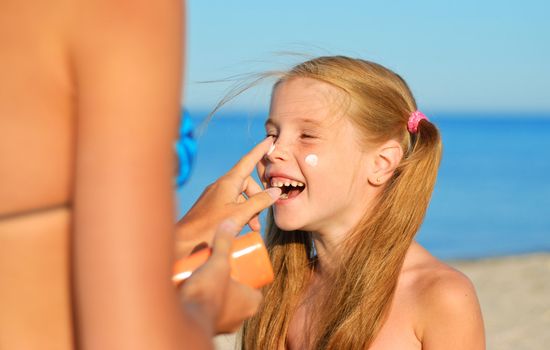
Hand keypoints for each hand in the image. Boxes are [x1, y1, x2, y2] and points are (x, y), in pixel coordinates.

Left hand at [176, 137, 280, 257]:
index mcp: (228, 182)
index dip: (259, 151)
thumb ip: (259, 202)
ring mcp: (214, 196)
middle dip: (257, 198)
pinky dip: (240, 213)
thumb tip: (275, 192)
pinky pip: (231, 203)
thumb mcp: (239, 214)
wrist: (183, 242)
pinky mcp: (210, 207)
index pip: (247, 161)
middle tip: (260, 217)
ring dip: (250, 209)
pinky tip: (242, 227)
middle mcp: (221, 186)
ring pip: (239, 196)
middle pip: (247, 183)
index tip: (269, 140)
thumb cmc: (209, 227)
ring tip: (253, 227)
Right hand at [179, 220, 262, 334]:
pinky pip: (212, 310)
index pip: (255, 285)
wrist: (183, 317)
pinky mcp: (209, 326)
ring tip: (209, 272)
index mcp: (251, 304)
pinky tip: (201, 288)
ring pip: (226, 302)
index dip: (248, 272)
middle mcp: (241, 318)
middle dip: (231, 278)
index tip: (237, 261)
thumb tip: (229, 221)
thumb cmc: (207, 290)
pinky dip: (208, 300)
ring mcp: (225, 324)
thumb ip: (223, 242)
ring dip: (219, 289)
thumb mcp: (218, 262)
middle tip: (221, 263)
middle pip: (239, 292)